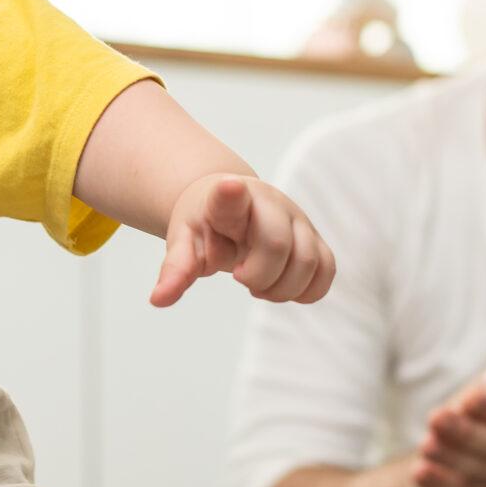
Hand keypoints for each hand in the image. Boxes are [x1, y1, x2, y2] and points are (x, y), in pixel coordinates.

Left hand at [149, 174, 335, 307]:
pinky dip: (307, 291)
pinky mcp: (315, 238)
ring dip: (281, 289)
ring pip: (309, 262)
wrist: (229, 202)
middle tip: (238, 276)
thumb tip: (158, 300)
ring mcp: (299, 219)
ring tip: (259, 285)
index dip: (231, 194)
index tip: (229, 187)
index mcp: (230, 199)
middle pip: (277, 246)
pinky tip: (281, 288)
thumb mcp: (185, 242)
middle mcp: (272, 202)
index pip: (232, 196)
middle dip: (257, 277)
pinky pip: (327, 271)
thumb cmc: (207, 224)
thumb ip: (176, 269)